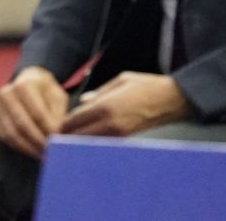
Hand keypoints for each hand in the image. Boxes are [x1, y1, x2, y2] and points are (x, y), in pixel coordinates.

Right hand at [0, 66, 71, 158]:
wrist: (28, 82)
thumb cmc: (46, 92)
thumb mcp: (57, 97)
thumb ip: (58, 115)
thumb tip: (57, 136)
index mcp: (24, 85)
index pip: (37, 113)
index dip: (48, 131)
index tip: (59, 143)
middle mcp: (7, 93)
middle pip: (22, 124)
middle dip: (38, 142)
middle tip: (51, 153)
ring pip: (12, 133)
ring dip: (29, 148)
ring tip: (43, 155)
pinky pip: (5, 137)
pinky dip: (20, 147)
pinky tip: (32, 151)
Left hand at [60, 71, 191, 137]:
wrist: (172, 100)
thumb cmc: (146, 86)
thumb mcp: (120, 81)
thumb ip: (98, 93)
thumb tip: (82, 102)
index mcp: (105, 107)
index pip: (73, 121)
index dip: (61, 125)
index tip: (53, 125)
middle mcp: (110, 124)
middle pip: (77, 137)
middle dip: (65, 137)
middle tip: (56, 137)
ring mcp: (118, 135)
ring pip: (88, 145)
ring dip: (77, 143)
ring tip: (69, 142)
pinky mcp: (126, 141)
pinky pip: (102, 145)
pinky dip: (92, 144)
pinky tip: (88, 141)